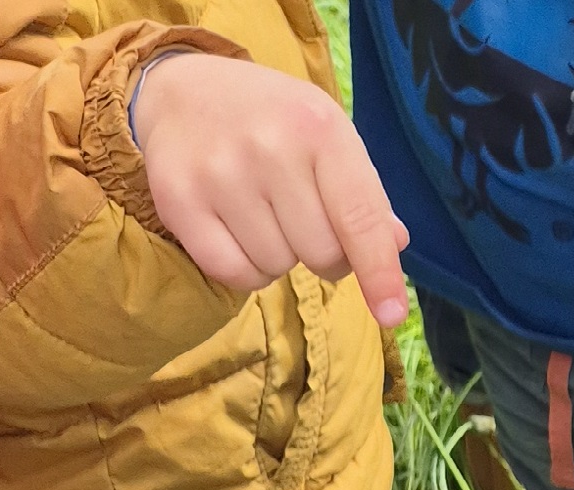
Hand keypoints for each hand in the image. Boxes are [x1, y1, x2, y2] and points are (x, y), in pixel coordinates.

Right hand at [129, 52, 409, 326]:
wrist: (182, 91)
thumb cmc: (271, 122)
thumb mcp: (326, 137)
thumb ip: (363, 195)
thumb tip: (395, 244)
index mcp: (319, 127)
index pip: (360, 218)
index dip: (379, 272)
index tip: (392, 314)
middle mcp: (269, 146)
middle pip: (321, 254)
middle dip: (323, 254)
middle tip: (301, 219)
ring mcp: (220, 174)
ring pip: (277, 268)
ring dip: (278, 257)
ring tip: (261, 212)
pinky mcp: (178, 201)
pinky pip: (234, 274)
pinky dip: (245, 270)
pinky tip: (237, 232)